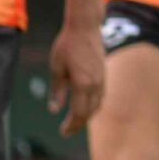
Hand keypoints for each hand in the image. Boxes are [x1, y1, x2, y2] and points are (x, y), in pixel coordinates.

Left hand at [47, 17, 106, 135]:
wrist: (85, 27)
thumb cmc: (67, 45)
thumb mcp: (56, 68)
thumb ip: (57, 91)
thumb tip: (54, 110)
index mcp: (82, 84)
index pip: (79, 113)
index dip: (71, 125)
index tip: (63, 132)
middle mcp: (95, 84)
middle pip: (90, 112)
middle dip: (79, 124)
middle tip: (67, 130)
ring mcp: (102, 79)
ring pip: (98, 105)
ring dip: (87, 115)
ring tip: (75, 120)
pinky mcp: (104, 73)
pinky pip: (100, 96)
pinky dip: (93, 105)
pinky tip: (84, 104)